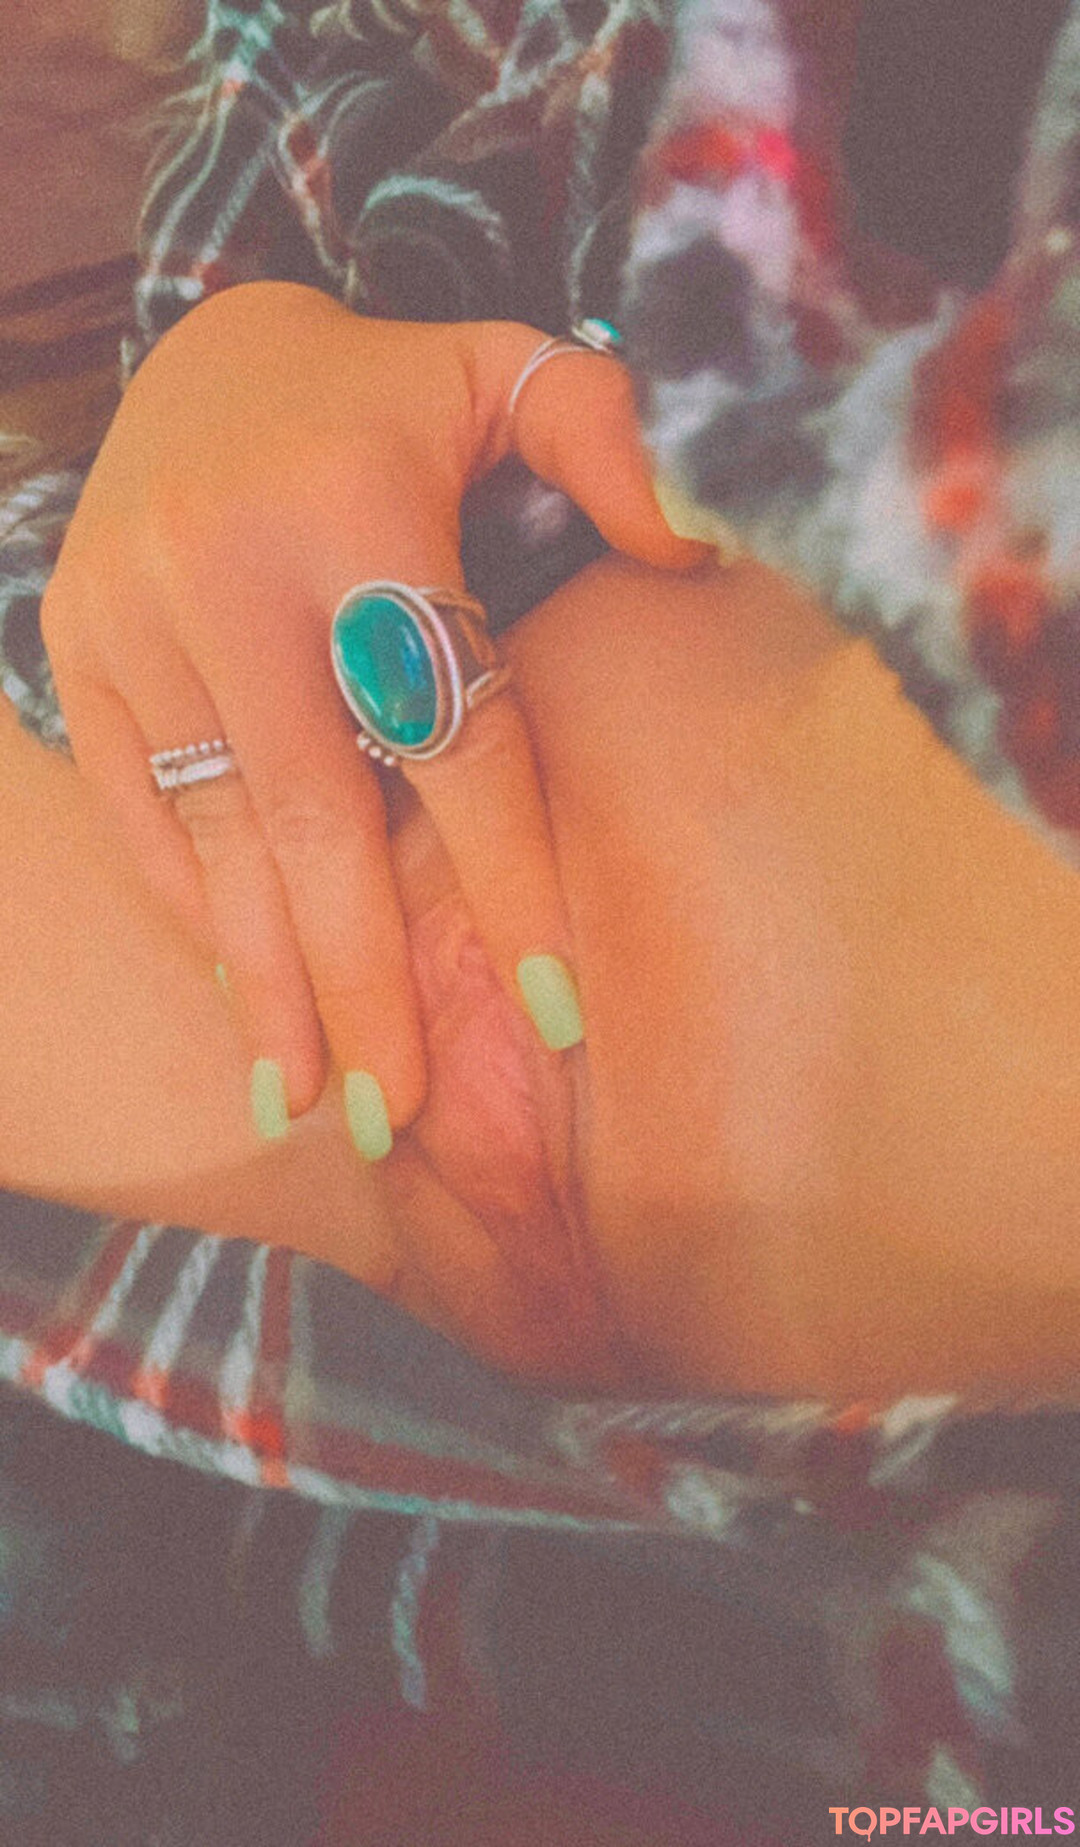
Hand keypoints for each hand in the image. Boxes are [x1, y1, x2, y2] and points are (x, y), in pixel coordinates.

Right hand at [42, 283, 704, 1153]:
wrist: (207, 360)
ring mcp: (130, 611)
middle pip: (315, 814)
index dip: (507, 874)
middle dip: (364, 976)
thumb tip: (693, 550)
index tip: (554, 1010)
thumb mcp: (507, 370)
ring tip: (311, 1102)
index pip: (451, 727)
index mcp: (352, 500)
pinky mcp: (75, 645)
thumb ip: (605, 439)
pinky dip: (193, 908)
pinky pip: (133, 806)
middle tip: (403, 1111)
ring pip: (215, 830)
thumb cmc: (393, 397)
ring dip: (266, 979)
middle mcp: (224, 563)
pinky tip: (245, 999)